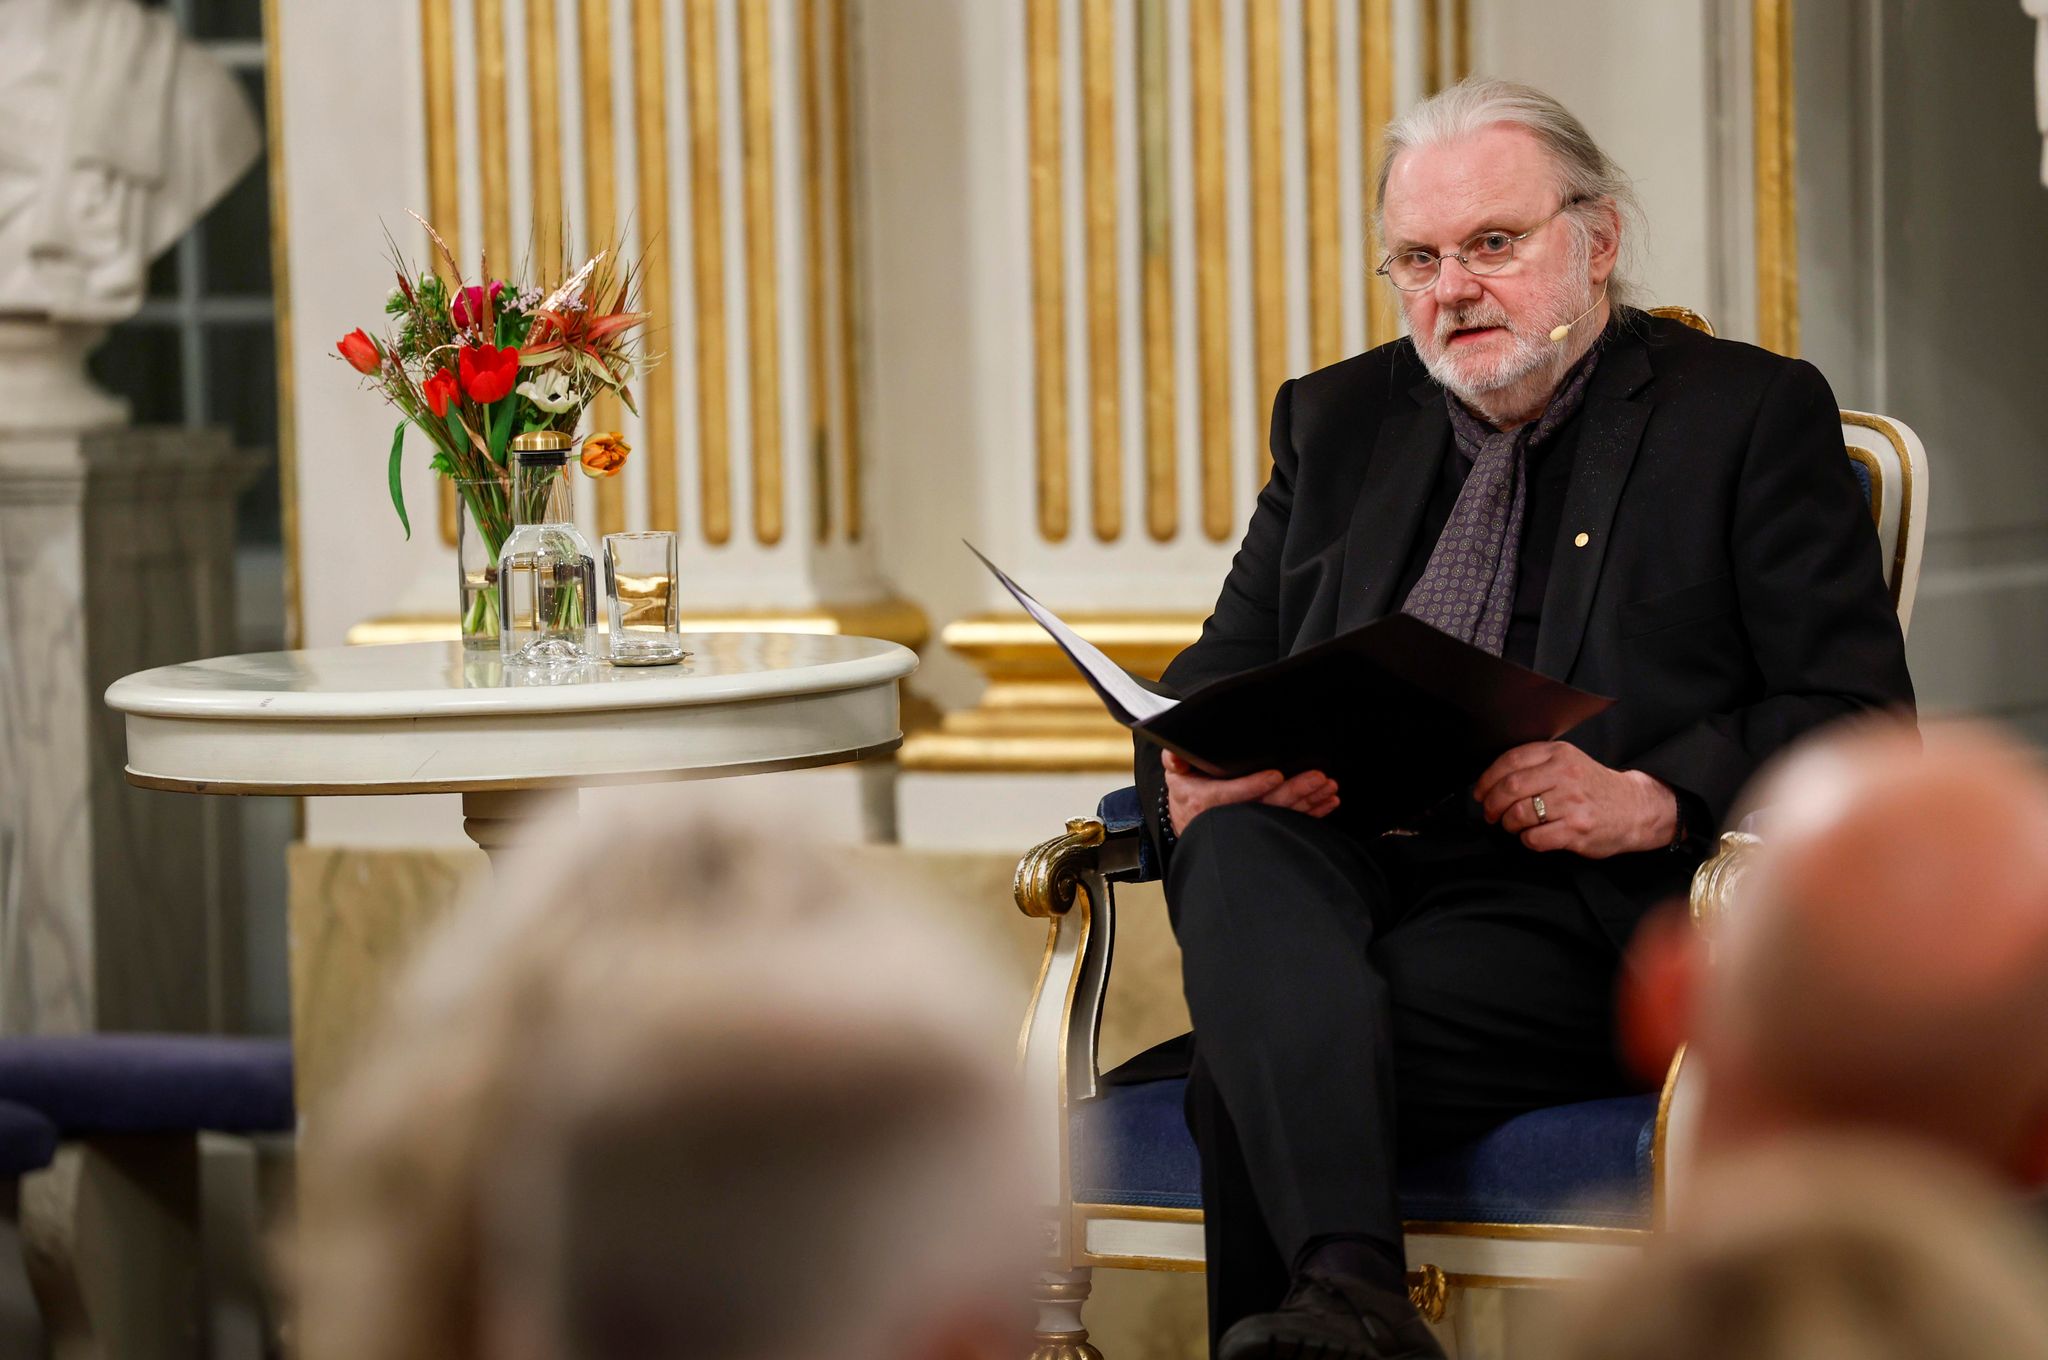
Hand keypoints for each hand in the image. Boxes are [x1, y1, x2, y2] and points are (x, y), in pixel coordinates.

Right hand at [1162, 752, 1338, 835]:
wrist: (1189, 819)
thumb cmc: (1187, 789)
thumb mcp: (1176, 773)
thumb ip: (1175, 759)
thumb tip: (1175, 752)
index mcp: (1207, 800)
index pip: (1232, 794)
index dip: (1254, 786)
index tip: (1275, 775)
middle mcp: (1231, 817)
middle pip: (1266, 805)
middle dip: (1295, 791)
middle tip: (1319, 777)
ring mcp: (1250, 826)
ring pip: (1283, 815)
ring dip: (1309, 802)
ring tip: (1329, 787)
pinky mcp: (1265, 829)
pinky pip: (1291, 823)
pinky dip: (1312, 814)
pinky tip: (1328, 803)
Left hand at [1472, 742, 1676, 858]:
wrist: (1635, 808)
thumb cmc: (1594, 788)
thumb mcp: (1569, 763)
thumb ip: (1536, 764)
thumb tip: (1491, 780)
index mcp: (1560, 754)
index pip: (1511, 760)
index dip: (1487, 778)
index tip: (1480, 792)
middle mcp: (1566, 775)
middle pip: (1510, 788)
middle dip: (1492, 804)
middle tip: (1490, 813)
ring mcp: (1572, 803)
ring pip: (1519, 814)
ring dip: (1508, 824)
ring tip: (1513, 825)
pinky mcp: (1577, 829)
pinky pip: (1535, 838)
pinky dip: (1527, 840)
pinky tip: (1533, 836)